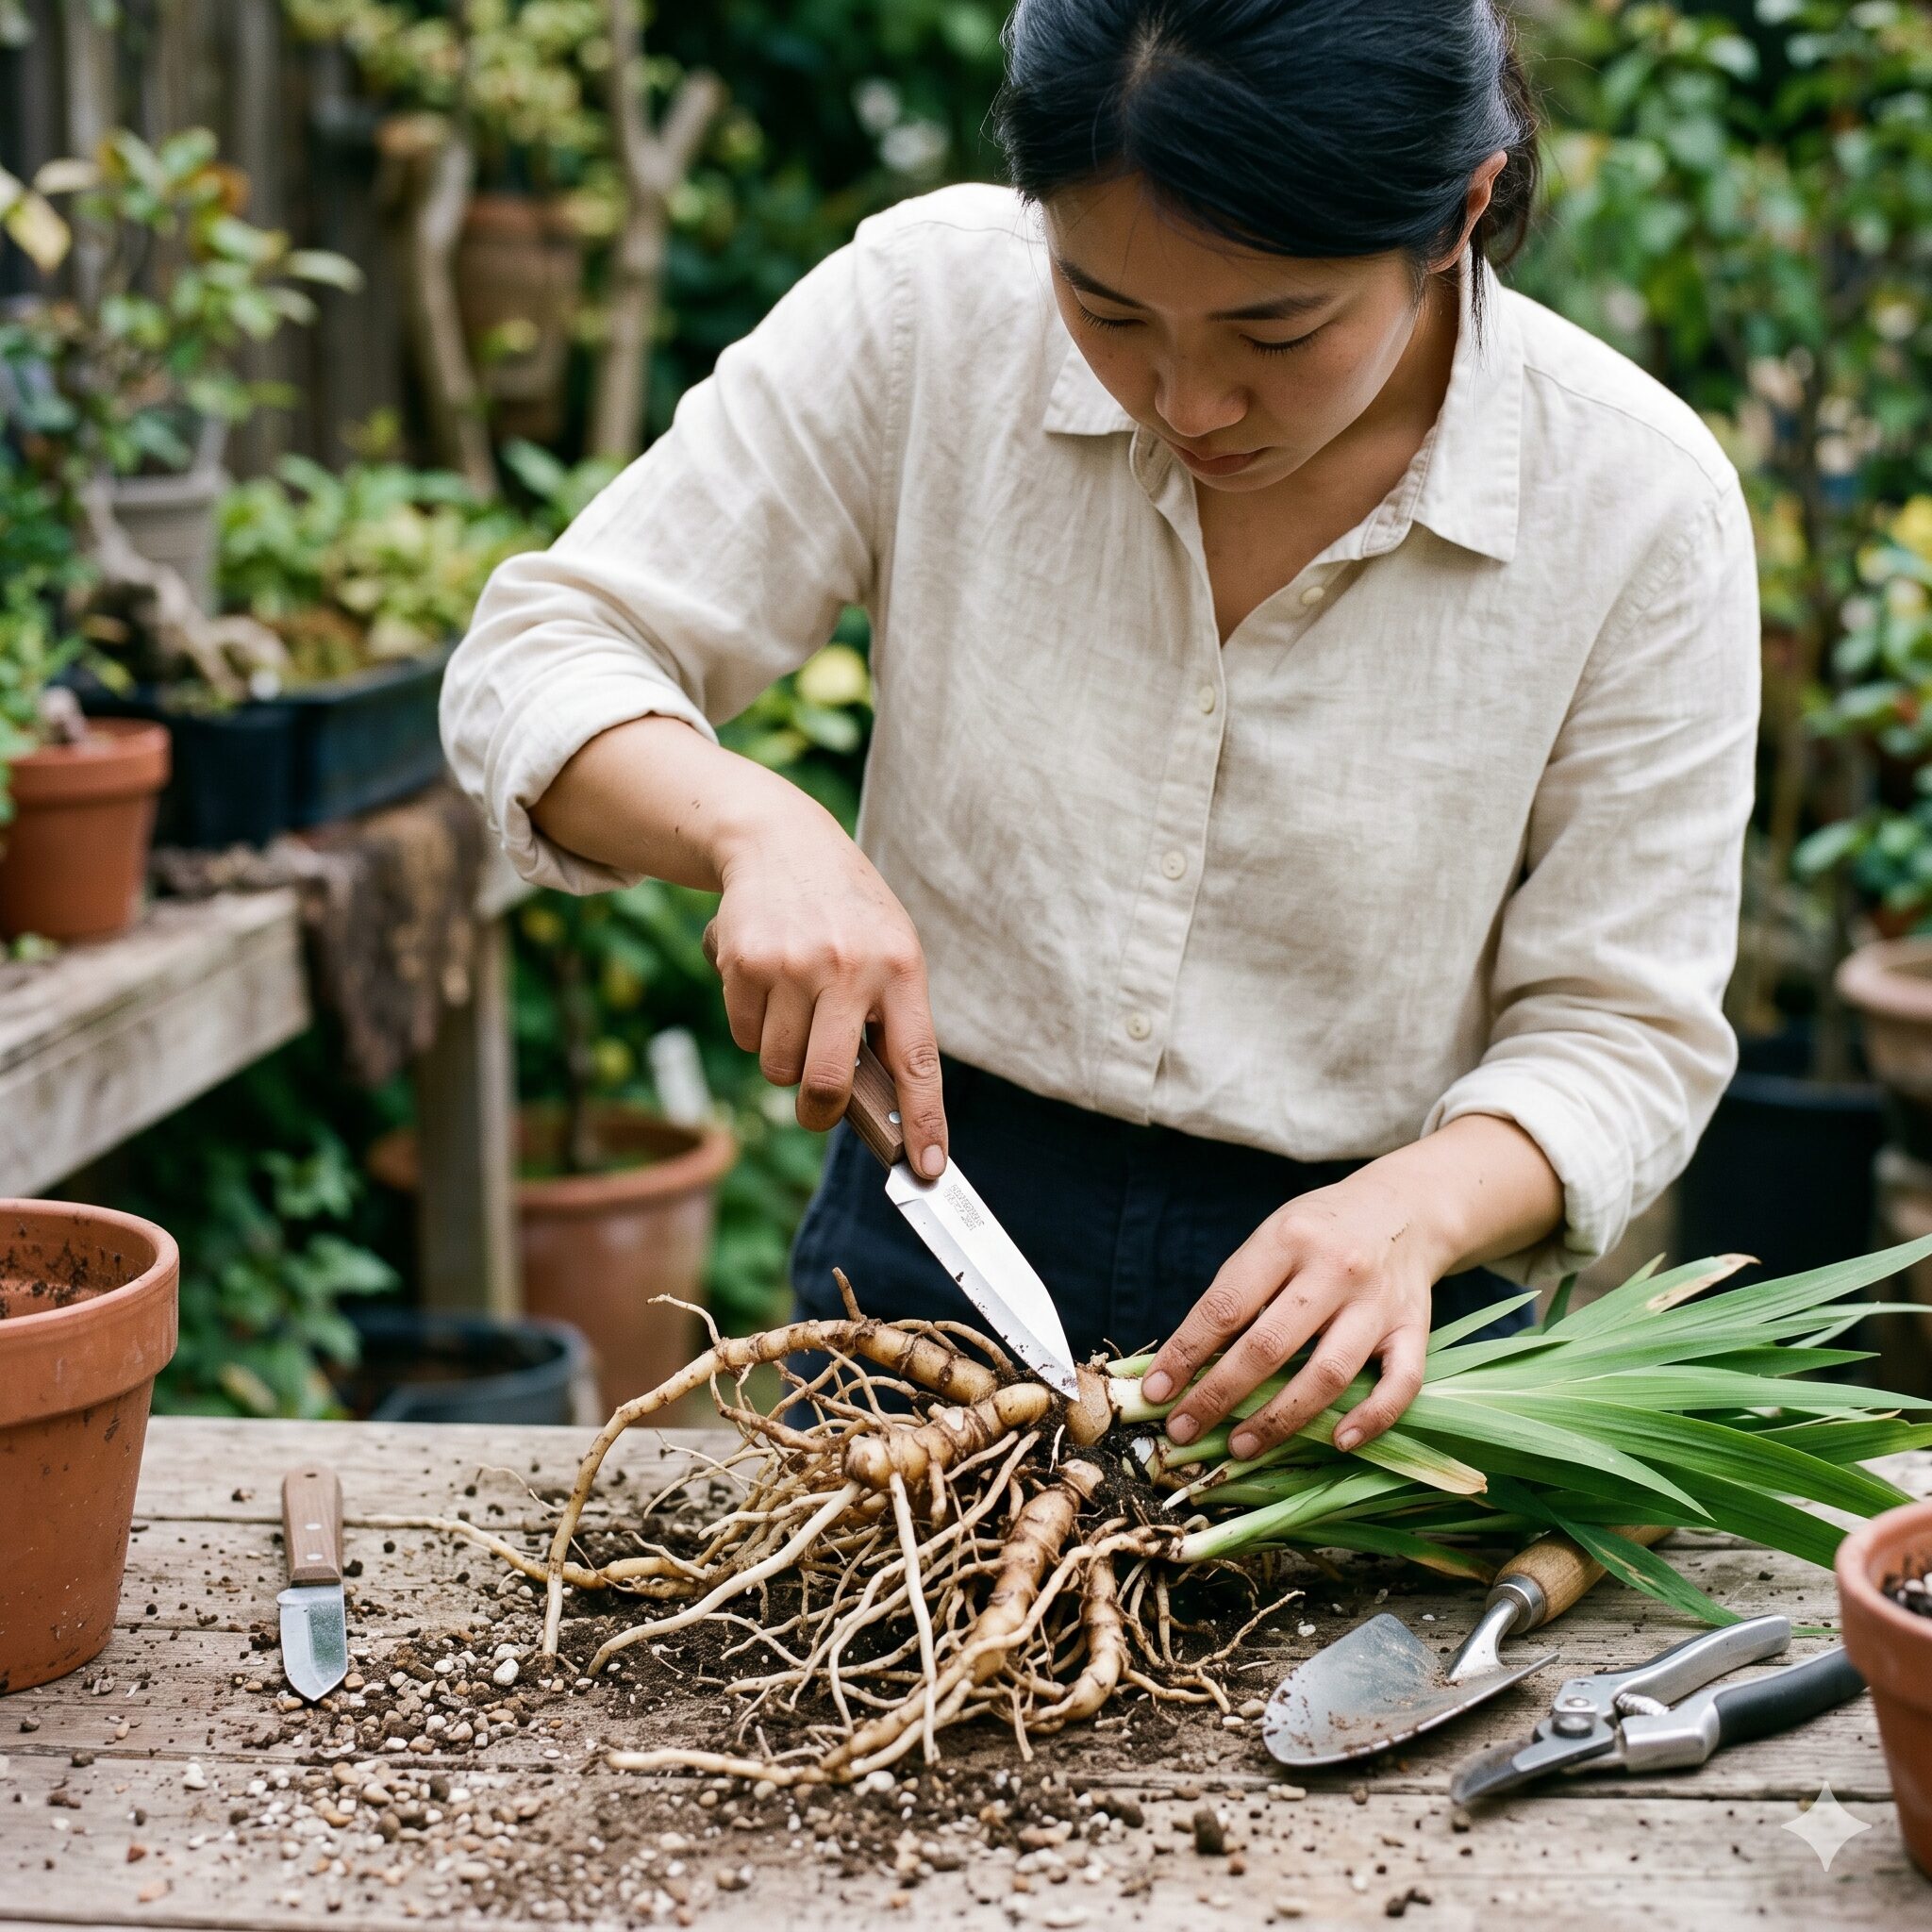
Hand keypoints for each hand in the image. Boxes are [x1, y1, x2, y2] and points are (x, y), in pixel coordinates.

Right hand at [704, 789, 947, 1172]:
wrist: (781, 842)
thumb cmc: (848, 915)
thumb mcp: (890, 951)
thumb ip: (890, 1020)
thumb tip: (880, 1109)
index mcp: (901, 967)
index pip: (917, 1062)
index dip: (923, 1121)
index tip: (928, 1168)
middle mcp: (848, 967)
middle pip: (827, 1082)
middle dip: (819, 1112)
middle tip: (817, 1111)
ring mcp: (792, 964)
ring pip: (778, 1066)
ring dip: (784, 1058)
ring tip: (796, 1010)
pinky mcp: (743, 962)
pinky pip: (743, 1037)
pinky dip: (753, 1028)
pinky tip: (766, 985)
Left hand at [1138, 1117, 1562, 1459]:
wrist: (1403, 1206)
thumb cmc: (1319, 1231)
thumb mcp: (1271, 1238)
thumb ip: (1236, 1292)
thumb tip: (1183, 1362)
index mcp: (1287, 1239)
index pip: (1226, 1306)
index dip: (1186, 1353)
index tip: (1156, 1391)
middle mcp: (1335, 1269)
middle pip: (1269, 1346)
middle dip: (1219, 1395)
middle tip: (1183, 1429)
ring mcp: (1378, 1302)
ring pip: (1328, 1374)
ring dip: (1279, 1419)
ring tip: (1240, 1446)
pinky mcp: (1414, 1328)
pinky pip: (1399, 1383)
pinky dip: (1370, 1418)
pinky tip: (1337, 1441)